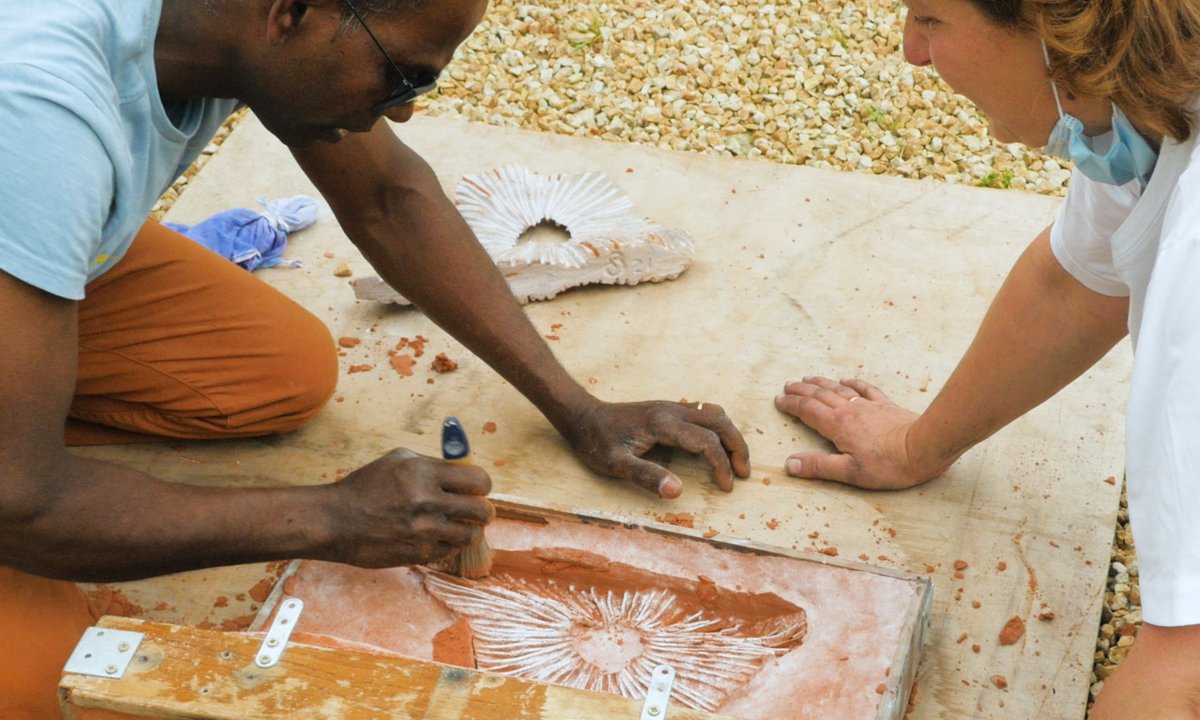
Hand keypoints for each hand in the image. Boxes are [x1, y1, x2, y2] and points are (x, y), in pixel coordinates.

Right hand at [327, 449, 492, 567]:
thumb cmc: (365, 487)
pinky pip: (450, 551)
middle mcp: (428, 501)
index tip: (478, 488)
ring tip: (460, 526)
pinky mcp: (418, 554)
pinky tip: (439, 537)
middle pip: (482, 510)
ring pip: (471, 535)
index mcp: (424, 473)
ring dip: (469, 531)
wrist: (336, 521)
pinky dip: (449, 545)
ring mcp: (424, 531)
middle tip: (476, 511)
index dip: (482, 485)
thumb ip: (431, 464)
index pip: (478, 480)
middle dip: (483, 510)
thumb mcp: (397, 461)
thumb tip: (461, 468)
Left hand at [564, 400, 750, 498]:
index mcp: (663, 424)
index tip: (726, 487)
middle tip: (744, 473)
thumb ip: (646, 477)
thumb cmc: (596, 443)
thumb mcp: (616, 465)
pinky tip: (716, 445)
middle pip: (719, 422)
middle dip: (737, 447)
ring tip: (736, 461)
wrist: (582, 417)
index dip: (721, 465)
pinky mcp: (668, 409)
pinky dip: (719, 429)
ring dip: (730, 436)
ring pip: (715, 415)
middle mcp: (672, 410)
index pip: (706, 442)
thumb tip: (678, 491)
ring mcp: (671, 407)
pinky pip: (704, 413)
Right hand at [773, 376, 945, 489]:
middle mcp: (849, 411)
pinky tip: (847, 380)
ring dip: (821, 383)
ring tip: (809, 378)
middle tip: (787, 385)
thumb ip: (818, 467)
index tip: (778, 401)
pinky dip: (853, 383)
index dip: (791, 405)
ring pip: (839, 389)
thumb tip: (789, 464)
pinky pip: (865, 389)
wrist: (924, 448)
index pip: (807, 410)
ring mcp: (868, 406)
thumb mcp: (850, 473)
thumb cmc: (888, 465)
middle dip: (801, 390)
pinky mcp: (885, 406)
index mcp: (837, 426)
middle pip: (820, 395)